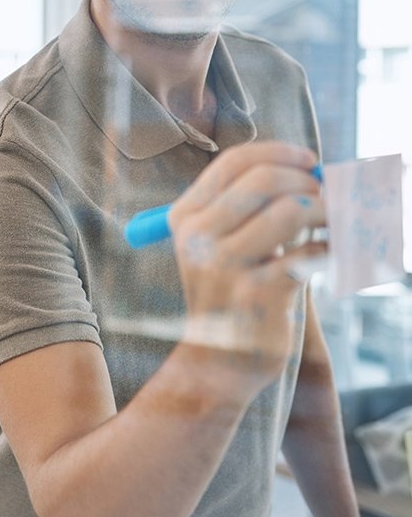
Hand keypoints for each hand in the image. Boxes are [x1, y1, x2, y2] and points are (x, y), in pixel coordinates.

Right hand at [168, 141, 324, 397]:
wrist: (218, 363)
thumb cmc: (231, 292)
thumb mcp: (223, 244)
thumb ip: (253, 206)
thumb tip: (316, 170)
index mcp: (185, 218)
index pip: (234, 162)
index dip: (280, 153)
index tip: (310, 162)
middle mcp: (197, 238)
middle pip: (264, 179)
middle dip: (306, 182)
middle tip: (324, 197)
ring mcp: (223, 267)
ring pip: (290, 210)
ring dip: (325, 213)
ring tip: (330, 227)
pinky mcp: (256, 295)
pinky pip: (310, 253)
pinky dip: (327, 252)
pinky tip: (323, 261)